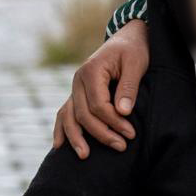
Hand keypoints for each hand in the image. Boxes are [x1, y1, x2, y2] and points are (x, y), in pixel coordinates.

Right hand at [53, 19, 150, 157]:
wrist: (127, 39)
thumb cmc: (134, 50)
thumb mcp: (136, 63)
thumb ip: (128, 87)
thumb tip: (123, 112)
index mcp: (91, 70)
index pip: (98, 104)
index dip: (113, 121)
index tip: (131, 134)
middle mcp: (78, 80)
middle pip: (83, 114)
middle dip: (101, 133)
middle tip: (121, 147)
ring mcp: (75, 88)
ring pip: (69, 116)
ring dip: (76, 137)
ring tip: (85, 156)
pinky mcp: (77, 94)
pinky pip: (65, 113)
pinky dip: (61, 129)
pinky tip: (59, 146)